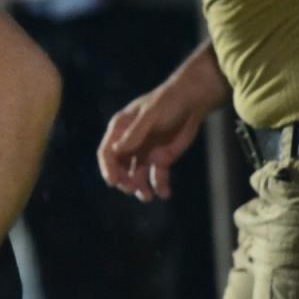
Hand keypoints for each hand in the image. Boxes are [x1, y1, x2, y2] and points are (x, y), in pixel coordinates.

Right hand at [97, 83, 204, 200]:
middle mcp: (130, 143)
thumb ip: (135, 133)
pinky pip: (156, 177)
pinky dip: (159, 187)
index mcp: (121, 129)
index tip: (113, 182)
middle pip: (119, 168)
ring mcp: (144, 152)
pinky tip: (165, 194)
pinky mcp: (160, 159)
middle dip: (124, 181)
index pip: (107, 152)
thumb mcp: (150, 115)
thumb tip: (116, 150)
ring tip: (148, 197)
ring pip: (136, 176)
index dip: (108, 168)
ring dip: (139, 188)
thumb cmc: (167, 102)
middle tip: (132, 189)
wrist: (191, 101)